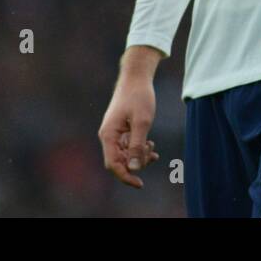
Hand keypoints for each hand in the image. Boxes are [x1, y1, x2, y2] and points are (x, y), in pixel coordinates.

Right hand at [98, 59, 160, 187]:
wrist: (136, 77)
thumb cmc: (139, 97)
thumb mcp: (142, 122)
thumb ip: (137, 146)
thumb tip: (134, 169)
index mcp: (108, 135)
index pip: (113, 164)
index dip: (125, 176)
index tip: (140, 184)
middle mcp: (107, 135)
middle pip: (119, 162)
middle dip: (136, 163)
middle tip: (152, 153)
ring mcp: (113, 133)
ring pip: (125, 155)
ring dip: (139, 156)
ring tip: (152, 146)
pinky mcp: (120, 130)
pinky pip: (127, 147)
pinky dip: (139, 149)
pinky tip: (151, 146)